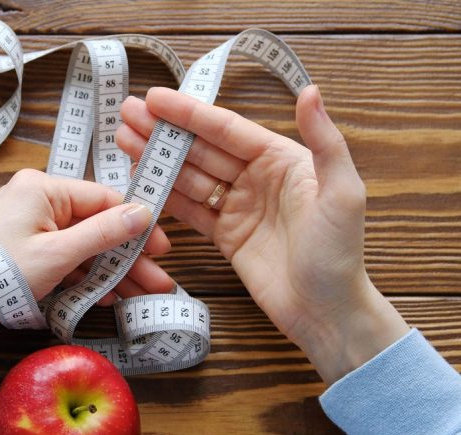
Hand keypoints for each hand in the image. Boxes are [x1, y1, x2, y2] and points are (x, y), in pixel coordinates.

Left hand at [0, 169, 173, 368]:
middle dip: (128, 257)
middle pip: (96, 225)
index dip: (136, 225)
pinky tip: (110, 296)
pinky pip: (66, 257)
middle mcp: (38, 200)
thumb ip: (104, 233)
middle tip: (159, 283)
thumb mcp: (59, 254)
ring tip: (142, 296)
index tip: (162, 249)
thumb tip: (144, 212)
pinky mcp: (28, 249)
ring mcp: (32, 225)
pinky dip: (86, 276)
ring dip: (112, 271)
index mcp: (42, 187)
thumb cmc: (1, 275)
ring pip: (84, 245)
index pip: (103, 199)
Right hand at [117, 86, 408, 383]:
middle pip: (201, 148)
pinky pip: (189, 209)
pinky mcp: (225, 235)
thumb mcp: (342, 193)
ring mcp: (238, 206)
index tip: (154, 98)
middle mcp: (257, 177)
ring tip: (123, 139)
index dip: (189, 113)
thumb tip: (311, 91)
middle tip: (127, 112)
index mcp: (282, 159)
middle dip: (164, 130)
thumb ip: (325, 141)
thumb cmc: (340, 253)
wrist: (326, 313)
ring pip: (190, 175)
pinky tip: (141, 178)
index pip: (227, 129)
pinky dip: (164, 193)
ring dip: (158, 157)